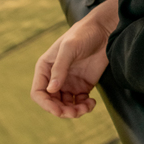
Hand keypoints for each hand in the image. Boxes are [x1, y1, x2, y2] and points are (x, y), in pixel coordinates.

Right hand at [29, 0, 118, 118]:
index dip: (46, 105)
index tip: (59, 111)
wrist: (104, 31)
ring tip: (86, 107)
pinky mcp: (83, 85)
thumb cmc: (83, 34)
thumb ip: (60, 68)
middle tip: (75, 112)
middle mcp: (55, 77)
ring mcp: (69, 83)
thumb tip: (51, 90)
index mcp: (45, 68)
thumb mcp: (69, 48)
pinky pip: (79, 103)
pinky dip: (84, 107)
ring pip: (66, 106)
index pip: (38, 93)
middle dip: (62, 111)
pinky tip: (92, 103)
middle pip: (52, 103)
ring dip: (74, 111)